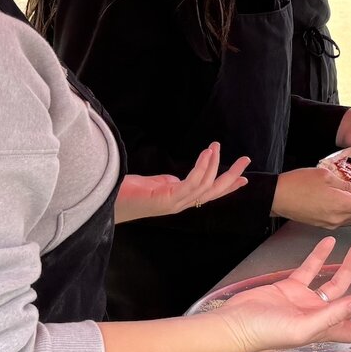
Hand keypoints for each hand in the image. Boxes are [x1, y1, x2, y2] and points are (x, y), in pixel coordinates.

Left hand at [113, 143, 249, 223]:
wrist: (104, 200)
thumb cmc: (124, 193)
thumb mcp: (153, 185)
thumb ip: (168, 184)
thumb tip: (177, 179)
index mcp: (179, 201)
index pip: (209, 194)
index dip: (228, 187)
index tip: (243, 178)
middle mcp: (180, 205)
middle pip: (214, 192)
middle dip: (231, 176)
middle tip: (246, 160)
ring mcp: (174, 204)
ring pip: (206, 186)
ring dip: (215, 165)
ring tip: (216, 146)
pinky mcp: (167, 200)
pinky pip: (192, 183)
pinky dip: (202, 167)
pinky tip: (206, 154)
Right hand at [213, 239, 350, 351]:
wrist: (233, 323)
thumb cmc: (264, 333)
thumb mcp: (302, 327)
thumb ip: (331, 315)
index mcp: (327, 329)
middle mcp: (321, 315)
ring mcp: (306, 301)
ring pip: (335, 281)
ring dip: (349, 266)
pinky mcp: (290, 288)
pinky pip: (310, 269)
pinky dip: (320, 255)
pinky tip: (329, 242)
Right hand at [271, 165, 350, 228]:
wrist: (275, 197)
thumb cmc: (298, 183)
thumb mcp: (326, 176)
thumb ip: (348, 185)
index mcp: (342, 205)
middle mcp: (339, 218)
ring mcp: (331, 224)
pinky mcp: (324, 225)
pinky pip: (344, 219)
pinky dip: (350, 210)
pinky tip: (347, 199)